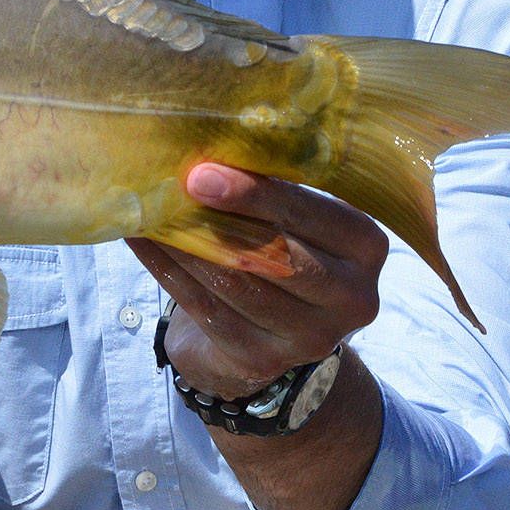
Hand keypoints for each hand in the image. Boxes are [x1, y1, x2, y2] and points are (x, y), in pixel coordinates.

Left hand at [127, 163, 388, 397]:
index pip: (314, 216)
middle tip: (178, 186)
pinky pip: (207, 310)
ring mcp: (309, 338)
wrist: (271, 332)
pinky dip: (168, 271)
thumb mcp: (301, 220)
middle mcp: (352, 298)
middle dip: (224, 219)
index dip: (259, 195)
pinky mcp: (262, 360)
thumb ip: (277, 189)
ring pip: (237, 284)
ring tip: (150, 208)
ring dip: (186, 243)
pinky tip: (142, 241)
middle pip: (280, 255)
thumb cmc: (284, 250)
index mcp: (366, 247)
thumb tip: (214, 149)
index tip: (205, 172)